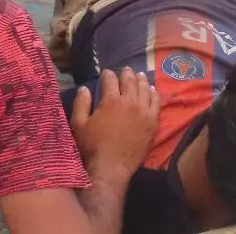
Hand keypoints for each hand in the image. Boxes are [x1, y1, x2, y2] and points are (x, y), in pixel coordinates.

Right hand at [70, 68, 159, 184]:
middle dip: (127, 73)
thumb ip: (81, 104)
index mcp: (111, 101)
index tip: (106, 73)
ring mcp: (144, 112)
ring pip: (145, 89)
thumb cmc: (92, 147)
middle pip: (130, 82)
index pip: (110, 81)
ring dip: (141, 80)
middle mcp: (130, 103)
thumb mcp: (79, 125)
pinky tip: (152, 90)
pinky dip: (154, 93)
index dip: (108, 75)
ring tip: (139, 75)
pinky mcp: (153, 122)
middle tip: (125, 69)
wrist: (111, 167)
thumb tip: (84, 88)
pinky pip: (156, 103)